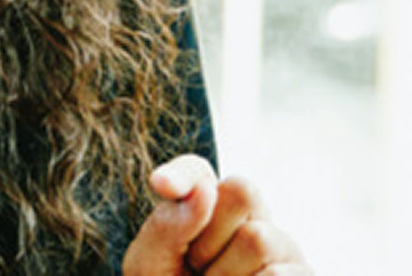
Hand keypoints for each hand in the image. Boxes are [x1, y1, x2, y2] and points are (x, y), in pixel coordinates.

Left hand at [122, 154, 310, 274]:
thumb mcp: (150, 267)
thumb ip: (167, 226)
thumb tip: (204, 191)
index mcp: (207, 210)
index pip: (198, 171)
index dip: (183, 174)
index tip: (160, 187)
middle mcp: (252, 221)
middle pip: (243, 189)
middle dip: (209, 233)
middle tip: (197, 270)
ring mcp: (284, 253)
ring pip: (260, 237)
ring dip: (226, 274)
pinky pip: (278, 275)